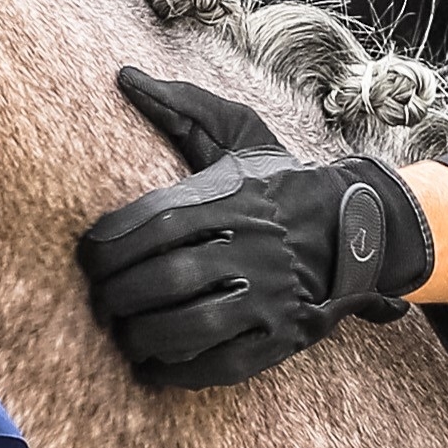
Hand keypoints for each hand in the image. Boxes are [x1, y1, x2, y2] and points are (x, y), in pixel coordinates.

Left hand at [76, 69, 438, 389]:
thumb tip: (126, 76)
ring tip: (123, 334)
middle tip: (99, 301)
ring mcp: (271, 295)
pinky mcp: (283, 336)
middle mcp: (253, 245)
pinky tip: (151, 365)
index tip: (88, 257)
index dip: (109, 245)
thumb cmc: (282, 183)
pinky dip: (176, 370)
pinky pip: (221, 362)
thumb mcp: (242, 136)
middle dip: (118, 294)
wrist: (359, 229)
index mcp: (235, 197)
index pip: (155, 222)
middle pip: (166, 277)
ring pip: (191, 324)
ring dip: (141, 335)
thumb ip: (184, 107)